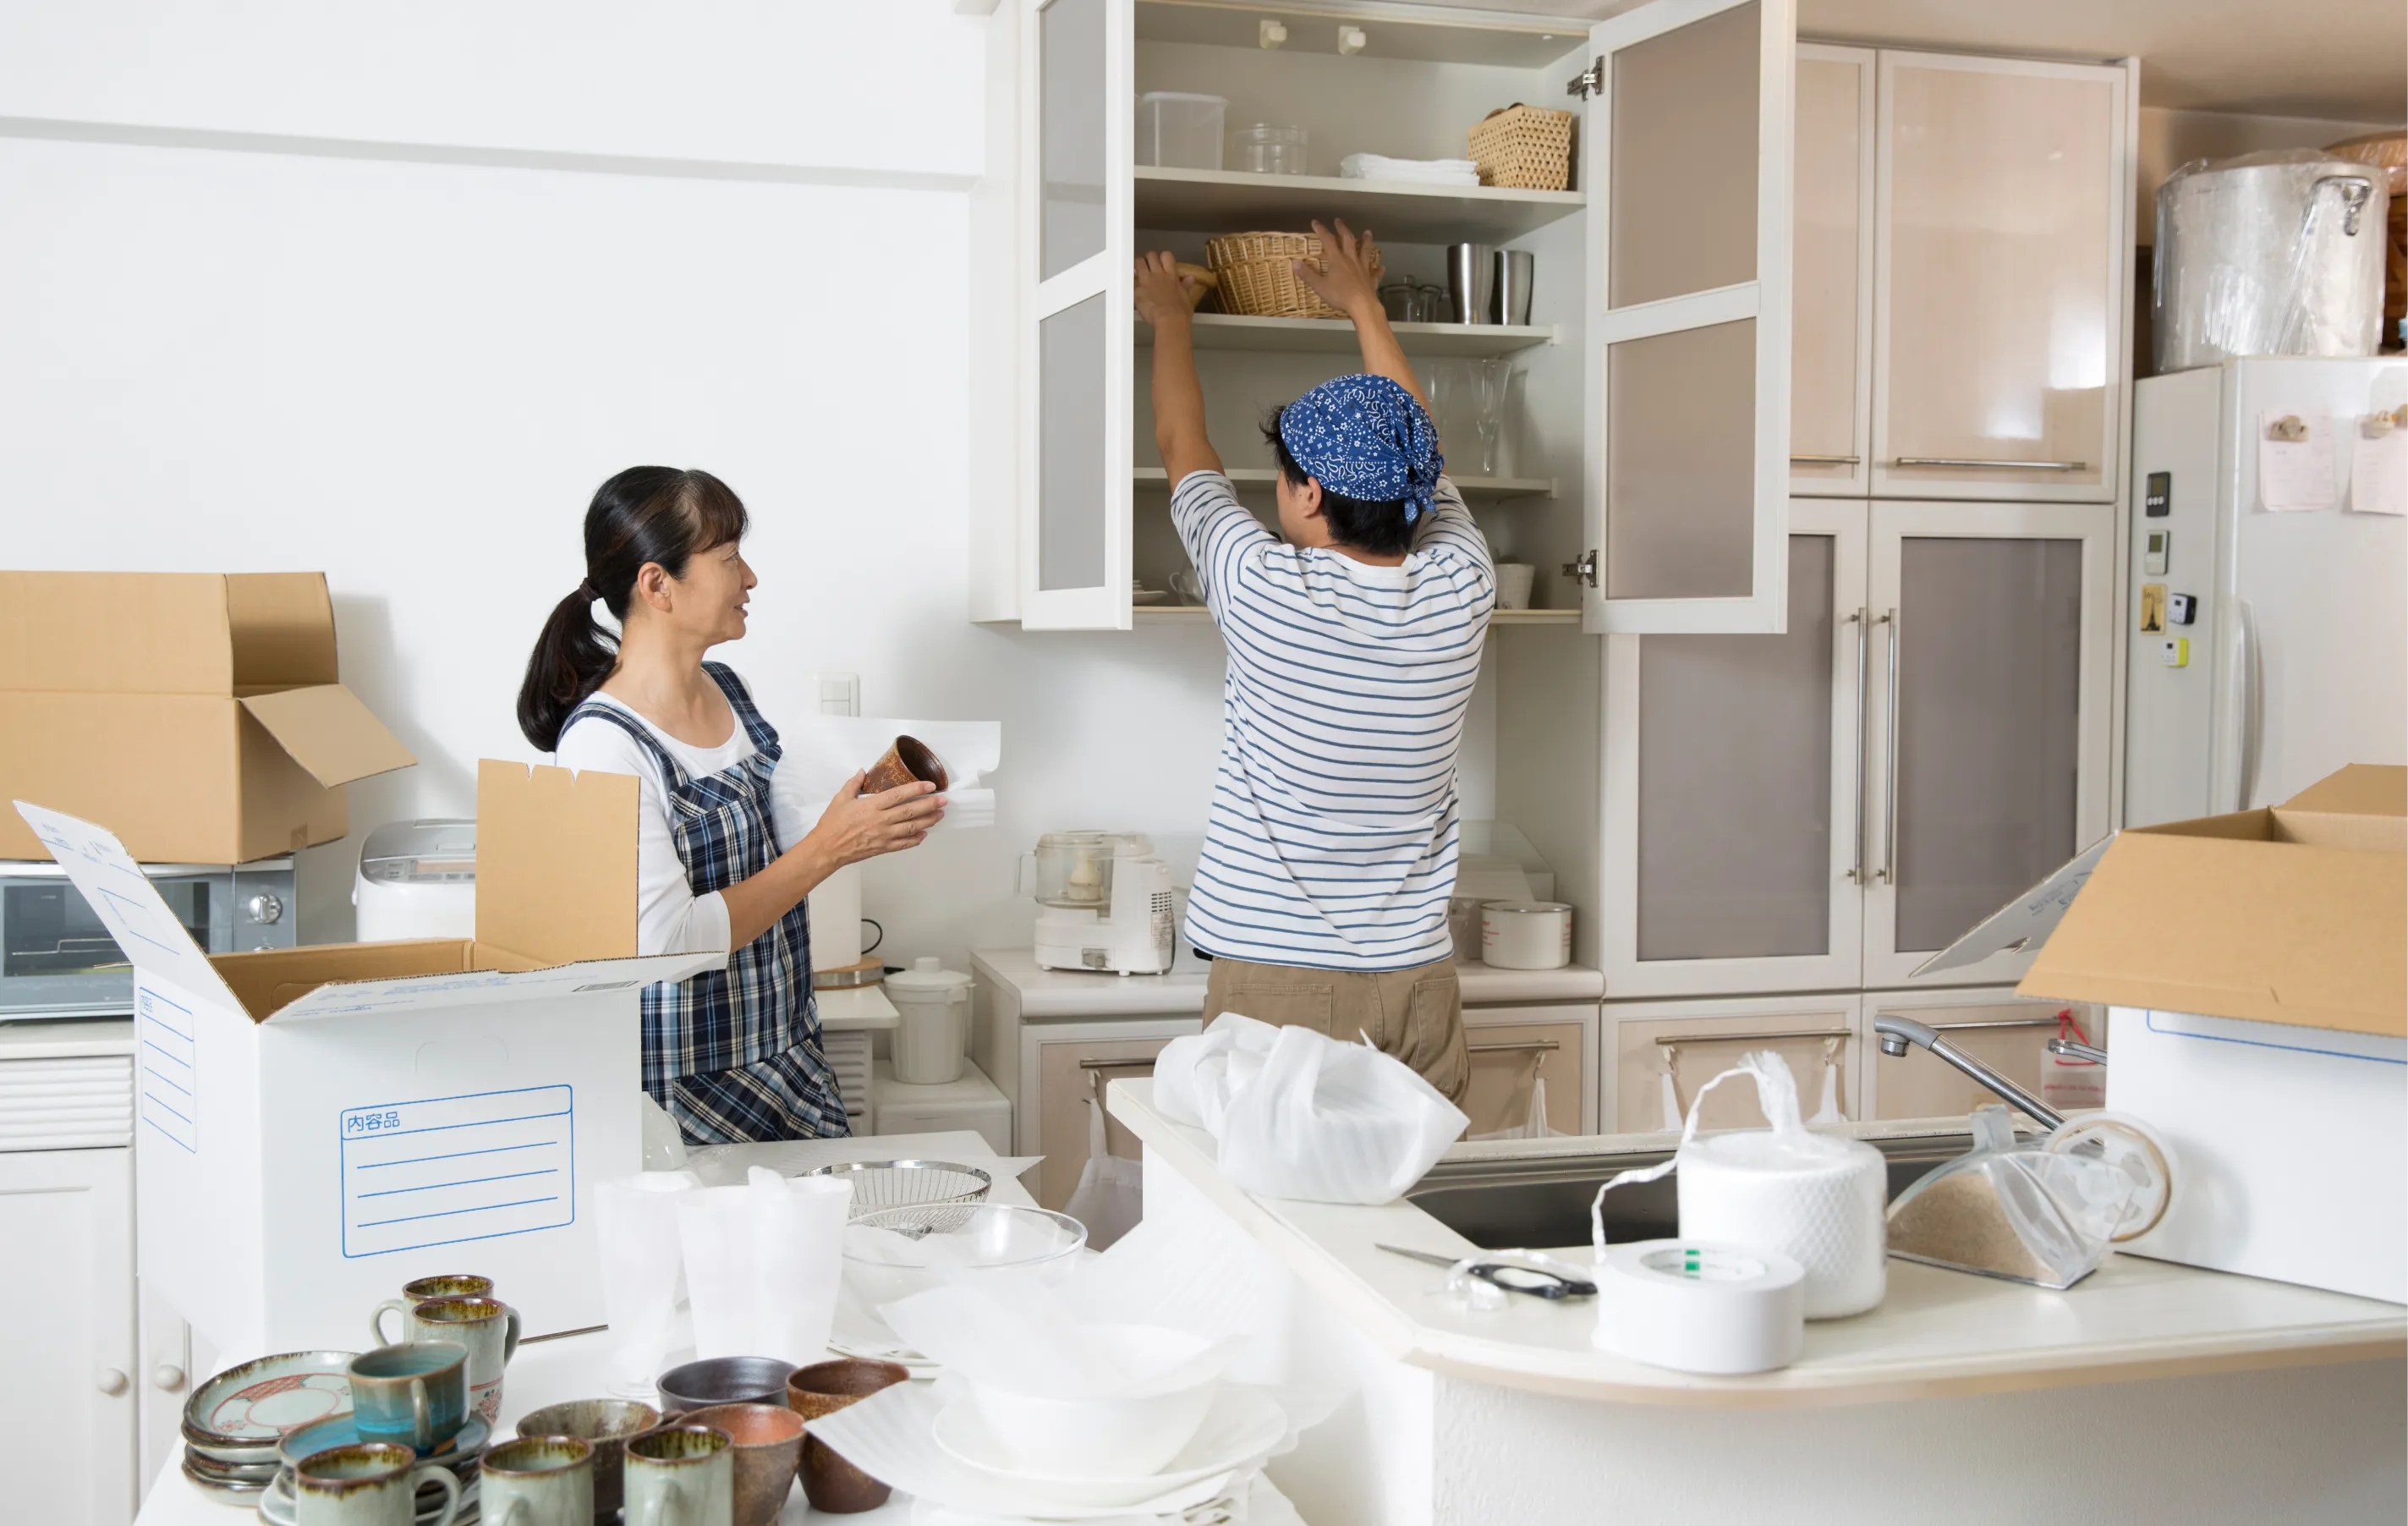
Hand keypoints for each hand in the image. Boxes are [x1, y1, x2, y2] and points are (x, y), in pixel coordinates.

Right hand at [807, 772, 943, 867]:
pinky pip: (904, 844)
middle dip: (930, 805)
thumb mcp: (840, 799)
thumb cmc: (832, 824)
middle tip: (943, 800)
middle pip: (910, 811)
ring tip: (939, 815)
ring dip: (928, 821)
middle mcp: (880, 820)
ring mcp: (883, 835)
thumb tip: (862, 772)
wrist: (827, 849)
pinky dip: (915, 839)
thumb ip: (854, 784)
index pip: (899, 795)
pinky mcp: (883, 848)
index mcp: (871, 806)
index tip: (930, 785)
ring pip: (911, 827)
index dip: (917, 789)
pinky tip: (924, 834)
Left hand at [1133, 250, 1198, 328]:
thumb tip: (1190, 279)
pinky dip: (1132, 284)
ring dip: (1138, 266)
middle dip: (1149, 259)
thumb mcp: (1186, 297)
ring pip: (1138, 263)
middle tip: (1148, 266)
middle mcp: (1158, 275)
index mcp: (1171, 275)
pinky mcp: (1137, 291)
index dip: (1162, 257)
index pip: (1166, 256)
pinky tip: (1134, 289)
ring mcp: (1146, 281)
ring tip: (1138, 272)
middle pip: (1151, 255)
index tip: (1161, 262)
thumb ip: (1185, 285)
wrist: (1170, 320)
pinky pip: (1131, 282)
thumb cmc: (1180, 312)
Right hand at [1291, 219, 1380, 318]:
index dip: (1321, 230)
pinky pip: (1375, 272)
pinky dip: (1378, 269)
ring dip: (1366, 241)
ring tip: (1367, 232)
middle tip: (1338, 221)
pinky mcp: (1371, 279)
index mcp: (1337, 260)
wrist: (1362, 305)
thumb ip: (1307, 275)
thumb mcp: (1320, 286)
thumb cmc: (1339, 295)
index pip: (1327, 240)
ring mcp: (1363, 268)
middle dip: (1342, 229)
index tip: (1316, 222)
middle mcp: (1351, 260)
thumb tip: (1294, 263)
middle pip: (1348, 240)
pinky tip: (1381, 266)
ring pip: (1366, 251)